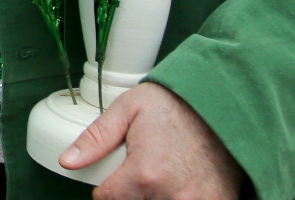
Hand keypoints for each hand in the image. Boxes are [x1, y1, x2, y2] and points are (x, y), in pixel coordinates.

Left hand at [62, 82, 243, 199]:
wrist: (226, 105)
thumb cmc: (178, 104)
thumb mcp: (129, 108)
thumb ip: (96, 138)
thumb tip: (68, 160)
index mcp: (144, 174)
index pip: (106, 199)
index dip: (106, 186)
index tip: (115, 174)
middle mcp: (172, 196)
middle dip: (132, 190)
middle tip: (145, 167)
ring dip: (155, 195)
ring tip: (165, 172)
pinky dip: (179, 196)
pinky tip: (183, 180)